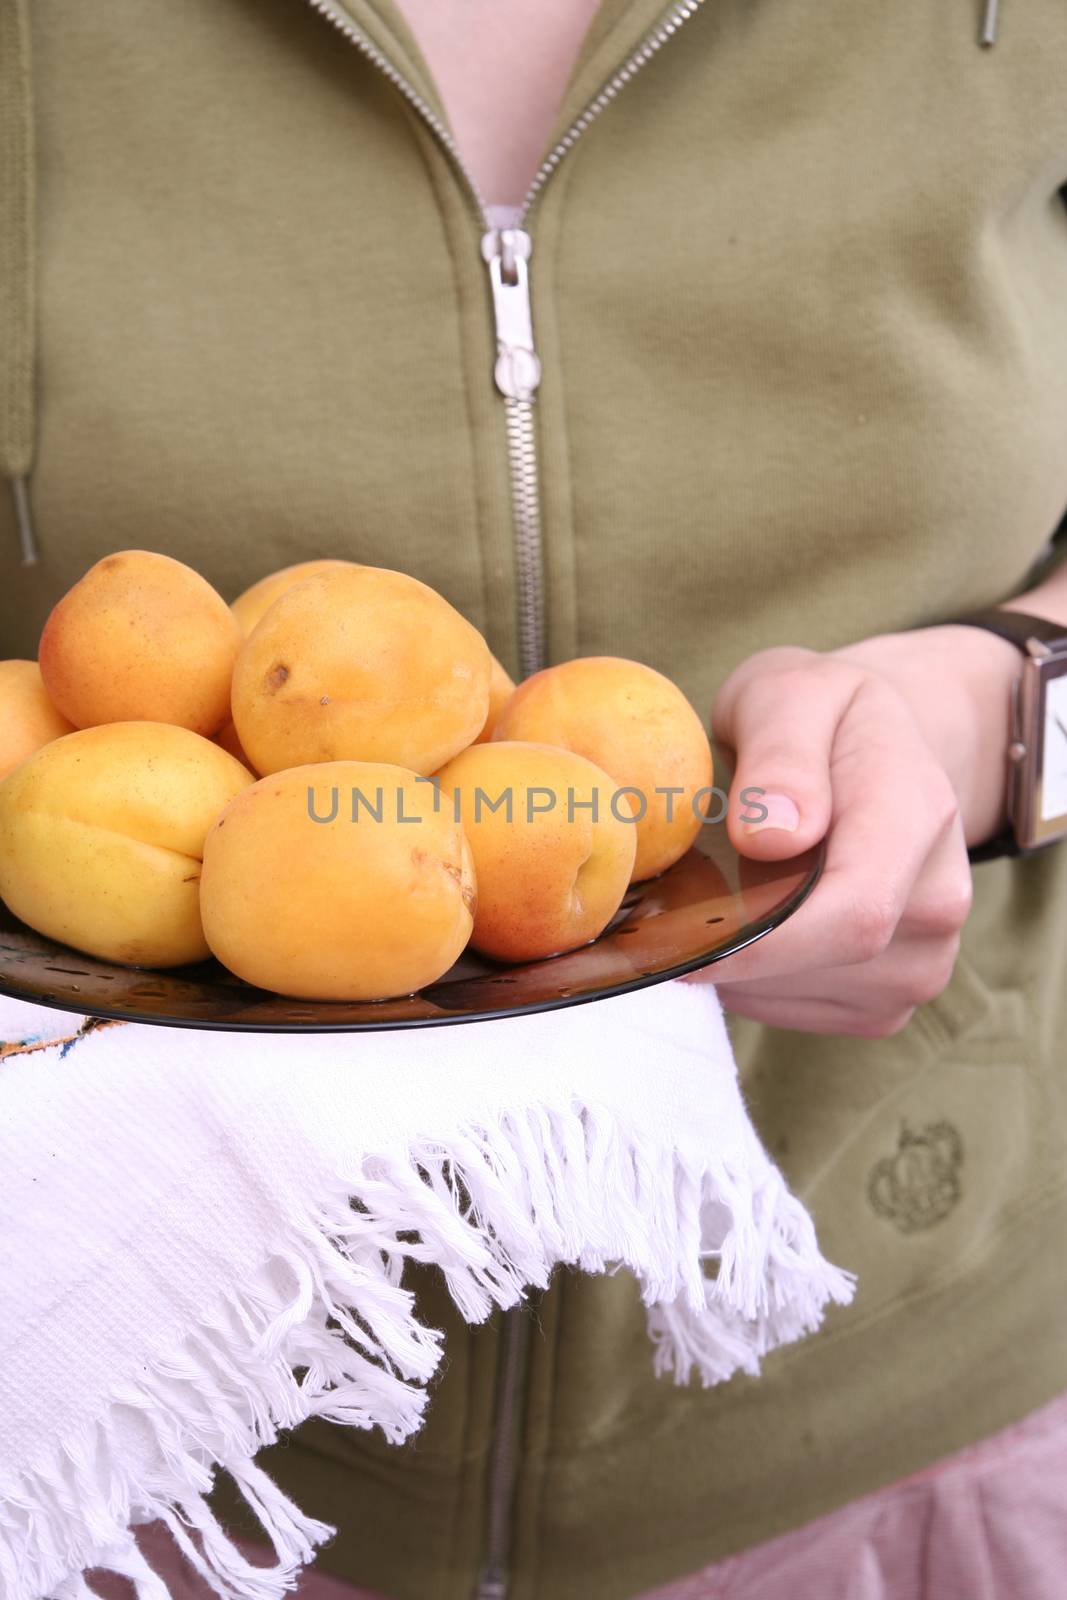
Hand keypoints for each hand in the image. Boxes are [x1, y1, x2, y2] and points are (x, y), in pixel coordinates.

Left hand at [687, 627, 1019, 1036]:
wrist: (871, 752)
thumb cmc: (817, 718)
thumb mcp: (789, 693)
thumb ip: (781, 752)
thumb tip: (771, 836)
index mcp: (919, 812)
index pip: (855, 910)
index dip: (762, 941)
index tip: (677, 935)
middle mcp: (940, 897)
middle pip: (824, 960)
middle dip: (731, 945)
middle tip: (667, 901)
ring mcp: (923, 958)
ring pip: (801, 995)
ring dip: (735, 964)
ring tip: (711, 901)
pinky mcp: (888, 1000)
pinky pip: (797, 1013)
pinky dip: (749, 983)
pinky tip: (742, 929)